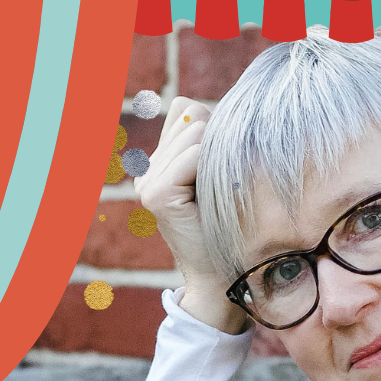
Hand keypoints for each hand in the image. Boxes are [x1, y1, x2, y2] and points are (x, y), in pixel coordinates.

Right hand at [134, 96, 247, 334]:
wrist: (225, 275)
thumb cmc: (233, 226)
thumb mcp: (221, 175)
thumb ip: (211, 140)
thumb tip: (224, 106)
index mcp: (159, 163)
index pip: (185, 108)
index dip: (212, 129)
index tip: (220, 169)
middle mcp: (146, 170)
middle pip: (191, 114)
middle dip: (217, 140)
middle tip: (222, 184)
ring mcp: (147, 182)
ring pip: (195, 131)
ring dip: (217, 157)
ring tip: (217, 192)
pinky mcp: (156, 194)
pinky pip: (193, 156)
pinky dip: (210, 170)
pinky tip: (210, 197)